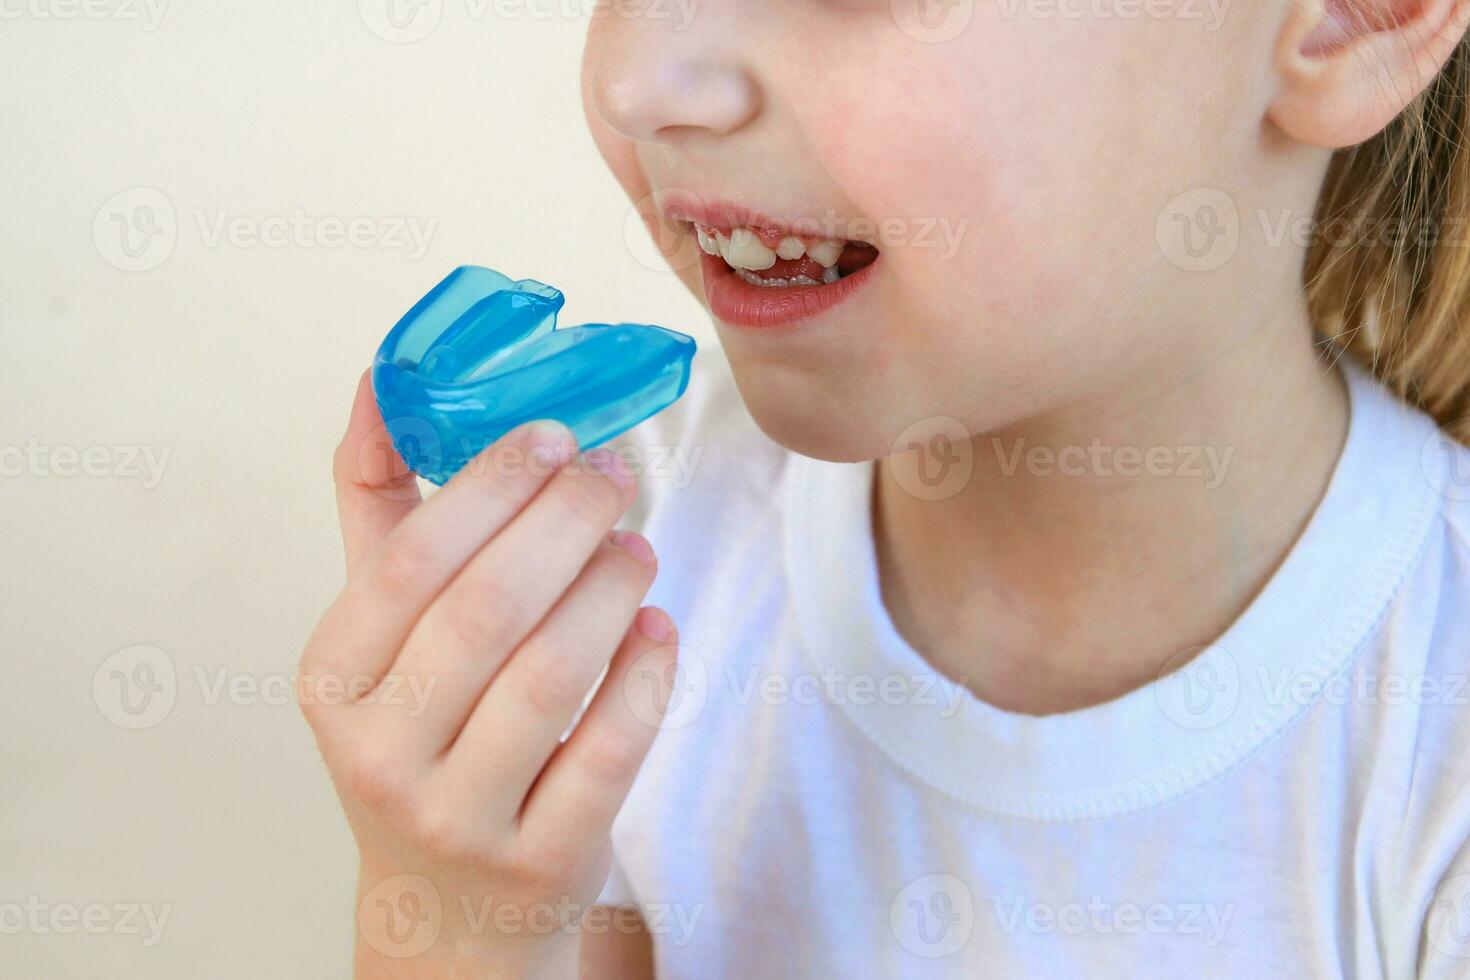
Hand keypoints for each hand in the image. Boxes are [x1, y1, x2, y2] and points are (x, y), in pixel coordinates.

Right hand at [298, 372, 677, 977]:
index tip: (553, 433)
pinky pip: (608, 752)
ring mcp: (460, 817)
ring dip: (610, 589)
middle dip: (565, 522)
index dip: (490, 485)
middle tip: (614, 474)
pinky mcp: (542, 861)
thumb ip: (380, 511)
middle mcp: (381, 754)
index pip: (411, 561)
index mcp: (333, 681)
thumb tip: (380, 383)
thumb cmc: (419, 737)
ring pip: (552, 676)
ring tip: (638, 546)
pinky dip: (645, 676)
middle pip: (486, 610)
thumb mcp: (378, 637)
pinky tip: (659, 627)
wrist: (447, 908)